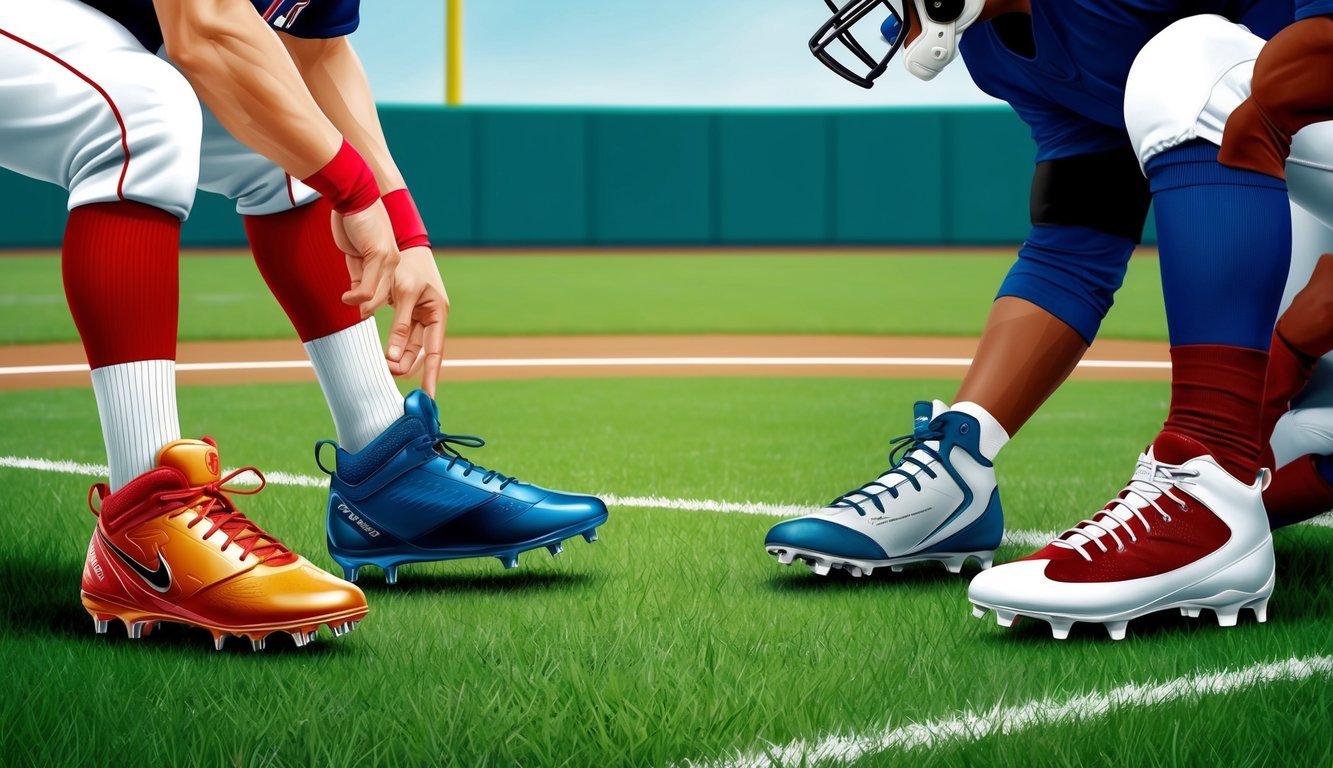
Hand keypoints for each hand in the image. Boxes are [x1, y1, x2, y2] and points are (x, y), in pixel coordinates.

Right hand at [331, 201, 398, 315]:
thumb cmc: (352, 221)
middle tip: (360, 318)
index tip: (362, 312)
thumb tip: (355, 296)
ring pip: (377, 295)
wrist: (352, 194)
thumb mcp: (355, 253)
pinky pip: (367, 287)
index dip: (373, 303)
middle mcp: (393, 262)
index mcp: (389, 262)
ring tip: (348, 302)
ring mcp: (388, 259)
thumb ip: (357, 273)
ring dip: (362, 305)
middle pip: (384, 297)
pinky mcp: (379, 255)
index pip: (384, 290)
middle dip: (372, 310)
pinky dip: (356, 296)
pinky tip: (347, 297)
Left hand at [383, 246, 449, 396]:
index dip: (432, 375)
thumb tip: (392, 357)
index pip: (435, 352)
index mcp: (438, 314)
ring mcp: (416, 315)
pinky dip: (389, 343)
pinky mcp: (403, 311)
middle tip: (386, 373)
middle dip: (404, 364)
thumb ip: (399, 326)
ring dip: (394, 356)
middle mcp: (430, 318)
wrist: (400, 242)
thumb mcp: (404, 294)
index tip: (428, 397)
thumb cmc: (408, 265)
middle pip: (418, 352)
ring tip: (381, 365)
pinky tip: (381, 354)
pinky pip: (397, 334)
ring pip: (405, 345)